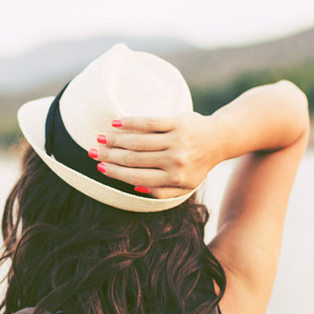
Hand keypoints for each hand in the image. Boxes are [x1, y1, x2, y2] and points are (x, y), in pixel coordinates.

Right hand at [91, 112, 221, 198]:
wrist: (220, 139)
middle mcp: (176, 161)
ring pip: (139, 141)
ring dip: (116, 139)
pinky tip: (116, 122)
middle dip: (110, 155)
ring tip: (101, 138)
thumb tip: (135, 188)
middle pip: (135, 159)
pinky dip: (131, 122)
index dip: (116, 173)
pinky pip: (150, 122)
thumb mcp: (183, 185)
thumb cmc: (196, 163)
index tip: (100, 167)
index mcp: (175, 179)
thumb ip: (161, 191)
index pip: (138, 177)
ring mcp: (177, 141)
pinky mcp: (179, 122)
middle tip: (92, 152)